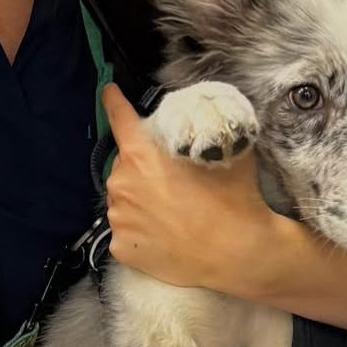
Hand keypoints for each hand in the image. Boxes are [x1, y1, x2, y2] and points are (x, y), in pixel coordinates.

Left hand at [101, 83, 278, 291]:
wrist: (237, 254)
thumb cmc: (233, 200)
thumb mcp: (225, 151)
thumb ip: (203, 130)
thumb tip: (201, 117)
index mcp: (141, 155)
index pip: (120, 119)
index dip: (114, 102)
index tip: (109, 92)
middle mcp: (121, 184)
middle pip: (124, 165)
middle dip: (142, 167)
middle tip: (171, 182)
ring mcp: (118, 219)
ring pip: (123, 199)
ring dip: (139, 200)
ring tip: (171, 213)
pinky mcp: (121, 248)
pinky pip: (126, 231)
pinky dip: (140, 230)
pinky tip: (165, 235)